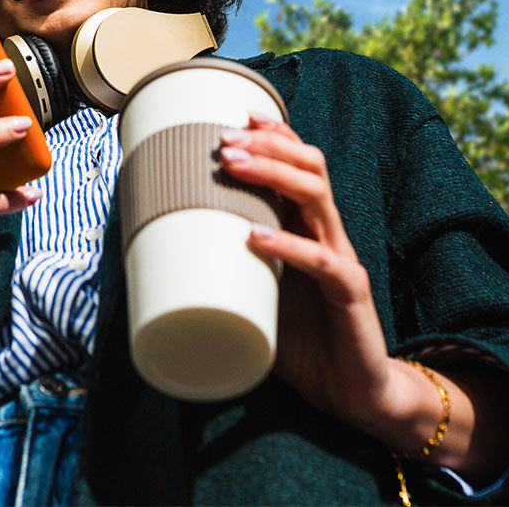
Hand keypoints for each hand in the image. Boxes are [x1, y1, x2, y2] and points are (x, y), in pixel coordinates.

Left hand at [218, 113, 396, 424]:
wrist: (354, 391)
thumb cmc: (303, 340)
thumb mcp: (257, 295)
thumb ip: (224, 271)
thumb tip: (154, 259)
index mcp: (309, 229)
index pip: (300, 165)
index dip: (275, 135)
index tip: (236, 116)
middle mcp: (329, 235)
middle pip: (310, 168)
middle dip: (267, 146)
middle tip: (223, 139)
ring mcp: (342, 261)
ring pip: (317, 198)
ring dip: (274, 176)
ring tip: (234, 167)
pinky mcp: (350, 294)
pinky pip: (322, 263)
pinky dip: (288, 246)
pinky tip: (257, 237)